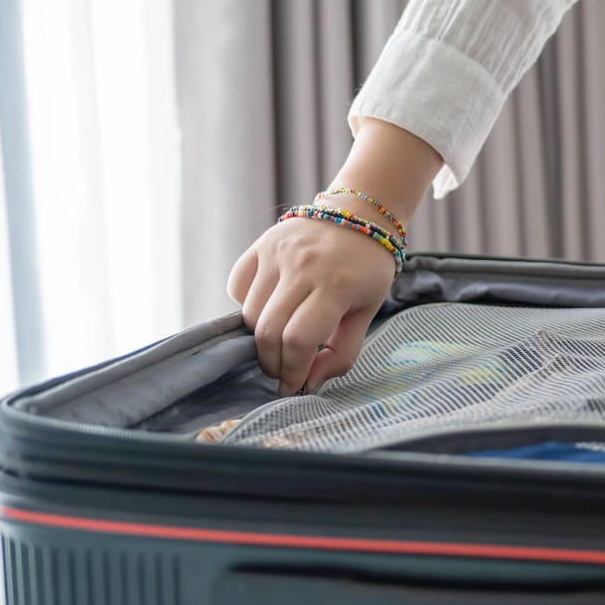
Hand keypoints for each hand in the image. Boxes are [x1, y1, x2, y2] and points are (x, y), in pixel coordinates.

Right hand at [227, 217, 396, 396]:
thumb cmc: (367, 271)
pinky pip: (237, 289)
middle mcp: (302, 266)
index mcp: (336, 285)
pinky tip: (271, 307)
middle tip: (284, 372)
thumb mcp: (367, 313)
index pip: (298, 339)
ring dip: (260, 339)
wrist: (360, 216)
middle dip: (272, 363)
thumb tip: (309, 384)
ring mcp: (277, 252)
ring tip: (280, 342)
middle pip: (267, 331)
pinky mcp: (260, 245)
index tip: (291, 388)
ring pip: (248, 314)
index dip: (291, 372)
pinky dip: (248, 307)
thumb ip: (342, 353)